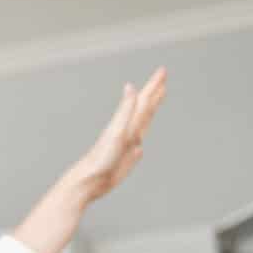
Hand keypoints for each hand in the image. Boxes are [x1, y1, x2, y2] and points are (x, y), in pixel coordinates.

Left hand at [54, 68, 166, 207]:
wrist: (90, 182)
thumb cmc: (101, 158)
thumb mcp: (117, 131)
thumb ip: (125, 110)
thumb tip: (130, 86)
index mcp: (126, 123)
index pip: (143, 100)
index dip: (153, 85)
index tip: (163, 70)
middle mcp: (127, 131)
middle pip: (144, 108)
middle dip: (154, 92)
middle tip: (163, 77)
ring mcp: (127, 145)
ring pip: (142, 125)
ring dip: (150, 112)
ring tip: (155, 102)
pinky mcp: (126, 160)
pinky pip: (138, 147)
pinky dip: (141, 141)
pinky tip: (139, 145)